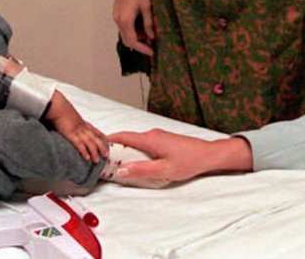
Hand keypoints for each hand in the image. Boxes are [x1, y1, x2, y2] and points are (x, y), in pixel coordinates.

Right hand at [46, 91, 108, 162]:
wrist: (57, 107)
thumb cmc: (61, 110)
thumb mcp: (70, 116)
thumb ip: (72, 122)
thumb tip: (69, 126)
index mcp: (83, 123)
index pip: (96, 131)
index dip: (103, 138)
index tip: (107, 144)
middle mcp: (83, 127)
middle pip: (96, 138)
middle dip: (102, 147)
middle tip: (106, 155)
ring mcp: (78, 131)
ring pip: (90, 143)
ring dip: (94, 152)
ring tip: (97, 160)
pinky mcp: (71, 134)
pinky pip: (79, 144)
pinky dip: (84, 151)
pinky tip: (87, 158)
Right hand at [108, 130, 252, 182]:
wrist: (208, 155)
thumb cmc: (189, 161)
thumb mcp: (163, 170)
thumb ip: (141, 170)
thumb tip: (121, 170)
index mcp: (150, 139)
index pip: (123, 136)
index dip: (108, 141)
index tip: (96, 148)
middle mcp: (153, 134)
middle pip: (128, 139)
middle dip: (115, 150)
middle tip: (104, 163)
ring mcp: (158, 136)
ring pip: (136, 143)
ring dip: (126, 152)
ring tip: (117, 165)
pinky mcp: (163, 141)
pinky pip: (144, 145)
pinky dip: (136, 152)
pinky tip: (136, 163)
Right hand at [113, 0, 154, 56]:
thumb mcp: (147, 6)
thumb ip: (148, 23)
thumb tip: (151, 36)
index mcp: (125, 20)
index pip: (133, 41)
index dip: (143, 48)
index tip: (152, 53)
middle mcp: (117, 19)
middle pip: (127, 39)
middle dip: (139, 45)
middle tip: (152, 47)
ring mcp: (116, 14)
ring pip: (125, 32)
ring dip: (136, 36)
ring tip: (150, 36)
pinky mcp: (117, 10)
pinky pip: (124, 25)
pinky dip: (132, 29)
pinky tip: (143, 27)